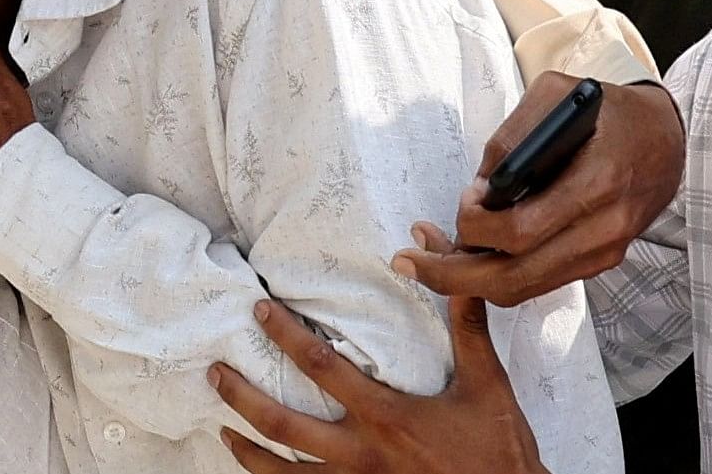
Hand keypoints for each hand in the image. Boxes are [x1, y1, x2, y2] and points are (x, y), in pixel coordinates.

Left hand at [207, 295, 544, 473]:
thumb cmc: (498, 449)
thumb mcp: (487, 383)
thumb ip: (465, 323)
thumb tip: (443, 259)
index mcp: (386, 415)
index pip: (320, 368)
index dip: (285, 336)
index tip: (258, 311)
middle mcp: (361, 454)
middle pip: (282, 424)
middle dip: (243, 396)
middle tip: (213, 372)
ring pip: (284, 472)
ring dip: (248, 451)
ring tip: (222, 429)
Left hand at [402, 74, 683, 306]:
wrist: (668, 138)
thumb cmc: (605, 110)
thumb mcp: (555, 94)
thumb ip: (512, 137)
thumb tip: (480, 189)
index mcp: (596, 184)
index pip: (522, 233)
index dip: (476, 227)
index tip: (464, 202)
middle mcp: (603, 230)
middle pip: (515, 278)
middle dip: (452, 276)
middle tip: (407, 262)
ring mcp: (604, 253)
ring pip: (524, 289)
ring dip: (470, 280)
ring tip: (430, 258)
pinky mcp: (600, 262)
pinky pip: (540, 281)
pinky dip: (499, 274)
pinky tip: (472, 253)